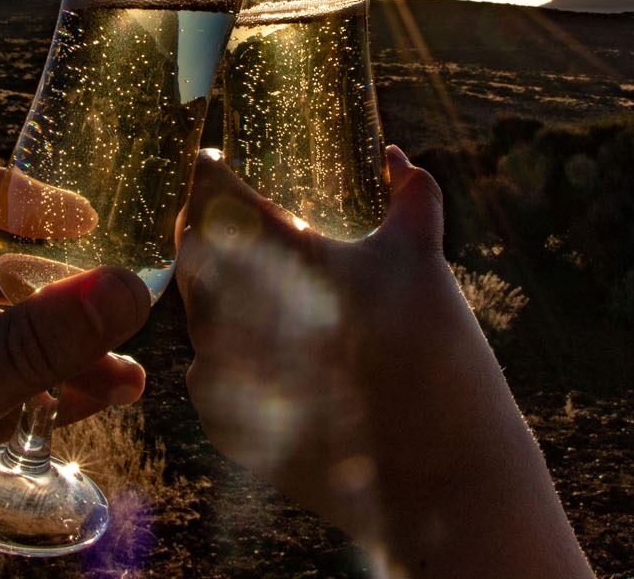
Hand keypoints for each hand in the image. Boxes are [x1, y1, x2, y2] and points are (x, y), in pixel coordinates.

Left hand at [176, 147, 592, 577]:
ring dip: (220, 292)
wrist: (441, 477)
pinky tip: (277, 354)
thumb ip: (412, 196)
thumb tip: (394, 157)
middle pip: (192, 250)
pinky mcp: (224, 422)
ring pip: (196, 310)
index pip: (209, 194)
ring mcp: (225, 372)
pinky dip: (232, 351)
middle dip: (210, 232)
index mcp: (284, 259)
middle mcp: (238, 313)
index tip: (216, 165)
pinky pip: (208, 367)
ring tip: (267, 291)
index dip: (208, 173)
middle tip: (240, 224)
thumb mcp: (425, 261)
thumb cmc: (438, 357)